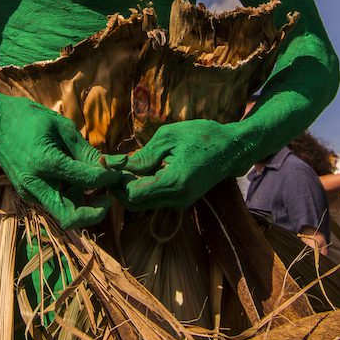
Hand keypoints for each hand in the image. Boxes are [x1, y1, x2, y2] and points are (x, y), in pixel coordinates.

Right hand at [0, 98, 123, 228]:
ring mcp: (29, 192)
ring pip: (63, 212)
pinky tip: (73, 178)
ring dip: (81, 203)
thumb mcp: (62, 127)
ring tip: (88, 178)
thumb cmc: (29, 119)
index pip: (86, 180)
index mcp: (45, 162)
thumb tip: (115, 164)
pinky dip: (69, 196)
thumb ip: (86, 150)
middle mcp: (35, 184)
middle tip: (107, 198)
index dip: (108, 177)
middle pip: (70, 217)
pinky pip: (54, 203)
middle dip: (94, 213)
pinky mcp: (28, 194)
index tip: (118, 170)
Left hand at [122, 118, 247, 210]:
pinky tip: (139, 170)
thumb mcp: (169, 137)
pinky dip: (142, 187)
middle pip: (135, 203)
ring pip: (143, 203)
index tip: (107, 163)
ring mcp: (181, 202)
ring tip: (123, 166)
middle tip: (111, 166)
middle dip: (119, 187)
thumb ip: (144, 155)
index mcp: (174, 182)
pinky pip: (154, 199)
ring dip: (129, 187)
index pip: (133, 194)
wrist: (232, 148)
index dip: (116, 180)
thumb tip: (118, 164)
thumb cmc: (203, 136)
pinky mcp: (182, 200)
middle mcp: (177, 198)